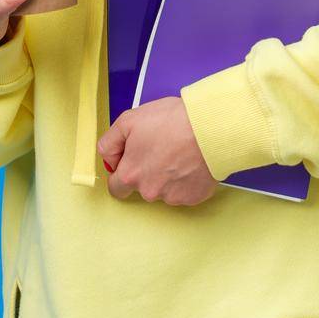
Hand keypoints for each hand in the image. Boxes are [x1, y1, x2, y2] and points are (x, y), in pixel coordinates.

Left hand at [97, 97, 216, 205]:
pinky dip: (186, 179)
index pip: (116, 189)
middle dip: (147, 171)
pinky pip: (184, 191)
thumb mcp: (129, 120)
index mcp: (131, 175)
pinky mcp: (193, 197)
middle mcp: (150, 191)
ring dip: (167, 175)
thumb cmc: (172, 121)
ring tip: (179, 151)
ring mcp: (173, 197)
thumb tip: (109, 158)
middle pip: (142, 187)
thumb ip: (110, 142)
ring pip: (164, 190)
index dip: (122, 173)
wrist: (209, 127)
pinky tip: (191, 161)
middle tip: (161, 148)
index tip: (132, 161)